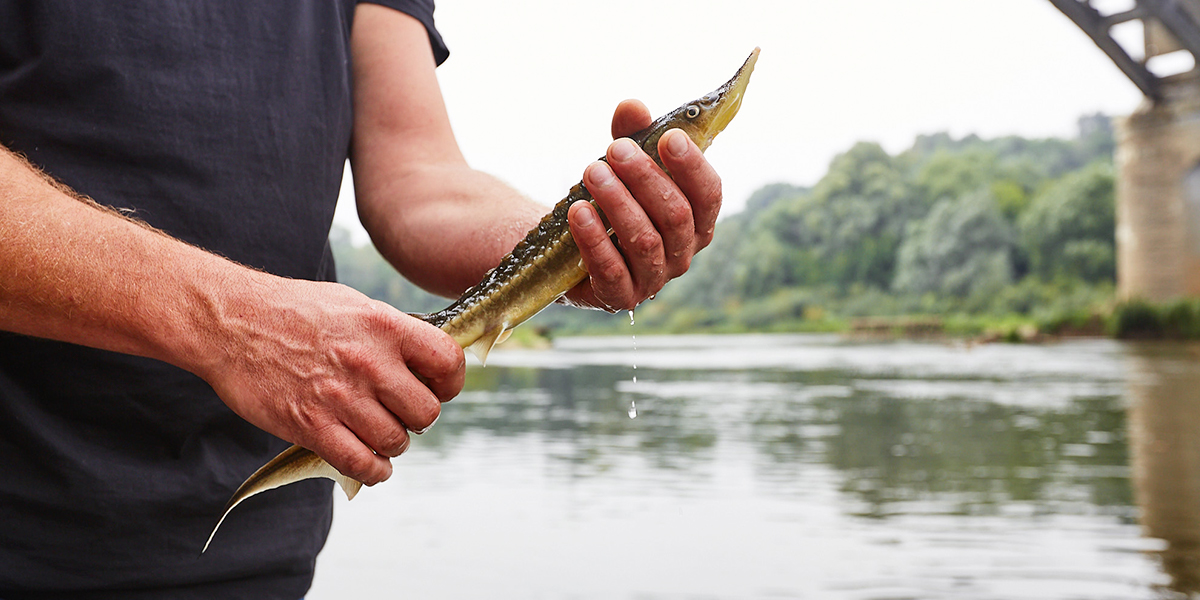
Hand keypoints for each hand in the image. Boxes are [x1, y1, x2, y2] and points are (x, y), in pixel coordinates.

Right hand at [198, 275, 464, 484]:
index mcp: (384, 327)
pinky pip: (361, 464)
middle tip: (399, 412)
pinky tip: (370, 462)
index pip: (448, 363)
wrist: (230, 322)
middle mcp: (369, 363)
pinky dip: (373, 470)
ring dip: (391, 443)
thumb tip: (428, 359)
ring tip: (377, 431)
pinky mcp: (310, 425)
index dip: (449, 382)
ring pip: (396, 442)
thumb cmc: (294, 310)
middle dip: (418, 418)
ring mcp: (340, 397)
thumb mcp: (354, 305)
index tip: (437, 387)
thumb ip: (393, 332)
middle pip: (427, 412)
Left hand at [563, 99, 722, 310]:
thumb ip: (631, 135)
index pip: (709, 195)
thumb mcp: (623, 164)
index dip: (692, 166)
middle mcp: (682, 254)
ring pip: (645, 241)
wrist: (574, 248)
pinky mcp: (619, 297)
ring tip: (592, 172)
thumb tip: (632, 107)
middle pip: (676, 216)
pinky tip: (578, 211)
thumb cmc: (613, 200)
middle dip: (646, 179)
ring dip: (618, 203)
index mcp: (697, 221)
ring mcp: (653, 279)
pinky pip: (612, 271)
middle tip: (614, 150)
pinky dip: (594, 240)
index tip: (668, 137)